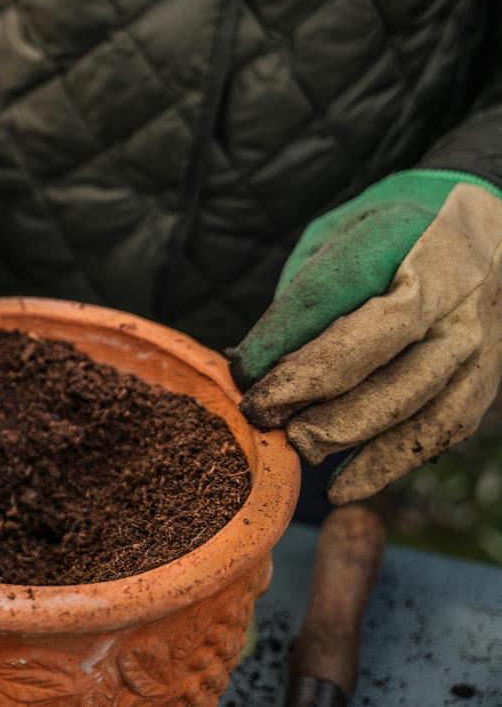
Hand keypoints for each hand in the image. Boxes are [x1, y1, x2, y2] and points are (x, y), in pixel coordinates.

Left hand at [229, 171, 501, 503]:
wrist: (481, 235)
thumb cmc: (383, 243)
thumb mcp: (336, 240)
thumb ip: (301, 296)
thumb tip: (250, 366)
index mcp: (402, 234)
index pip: (335, 287)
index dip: (283, 334)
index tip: (243, 371)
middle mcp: (450, 283)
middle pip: (380, 341)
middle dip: (311, 386)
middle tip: (260, 414)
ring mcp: (476, 334)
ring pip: (412, 394)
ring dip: (345, 431)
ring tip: (295, 446)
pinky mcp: (487, 378)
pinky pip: (439, 429)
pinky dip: (387, 462)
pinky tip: (342, 485)